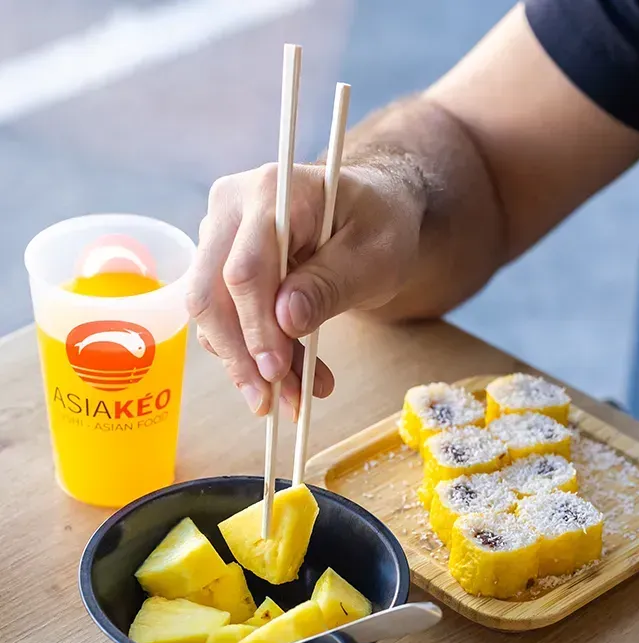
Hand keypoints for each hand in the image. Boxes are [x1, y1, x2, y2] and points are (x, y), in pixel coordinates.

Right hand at [187, 162, 422, 415]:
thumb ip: (330, 284)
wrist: (372, 211)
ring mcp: (220, 237)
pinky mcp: (221, 266)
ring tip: (295, 399)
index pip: (244, 270)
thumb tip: (286, 320)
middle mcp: (231, 209)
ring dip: (249, 365)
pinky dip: (253, 357)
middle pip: (211, 294)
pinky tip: (291, 382)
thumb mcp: (373, 256)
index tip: (275, 372)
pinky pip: (225, 320)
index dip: (256, 327)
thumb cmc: (379, 224)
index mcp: (270, 193)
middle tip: (271, 404)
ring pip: (213, 314)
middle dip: (241, 357)